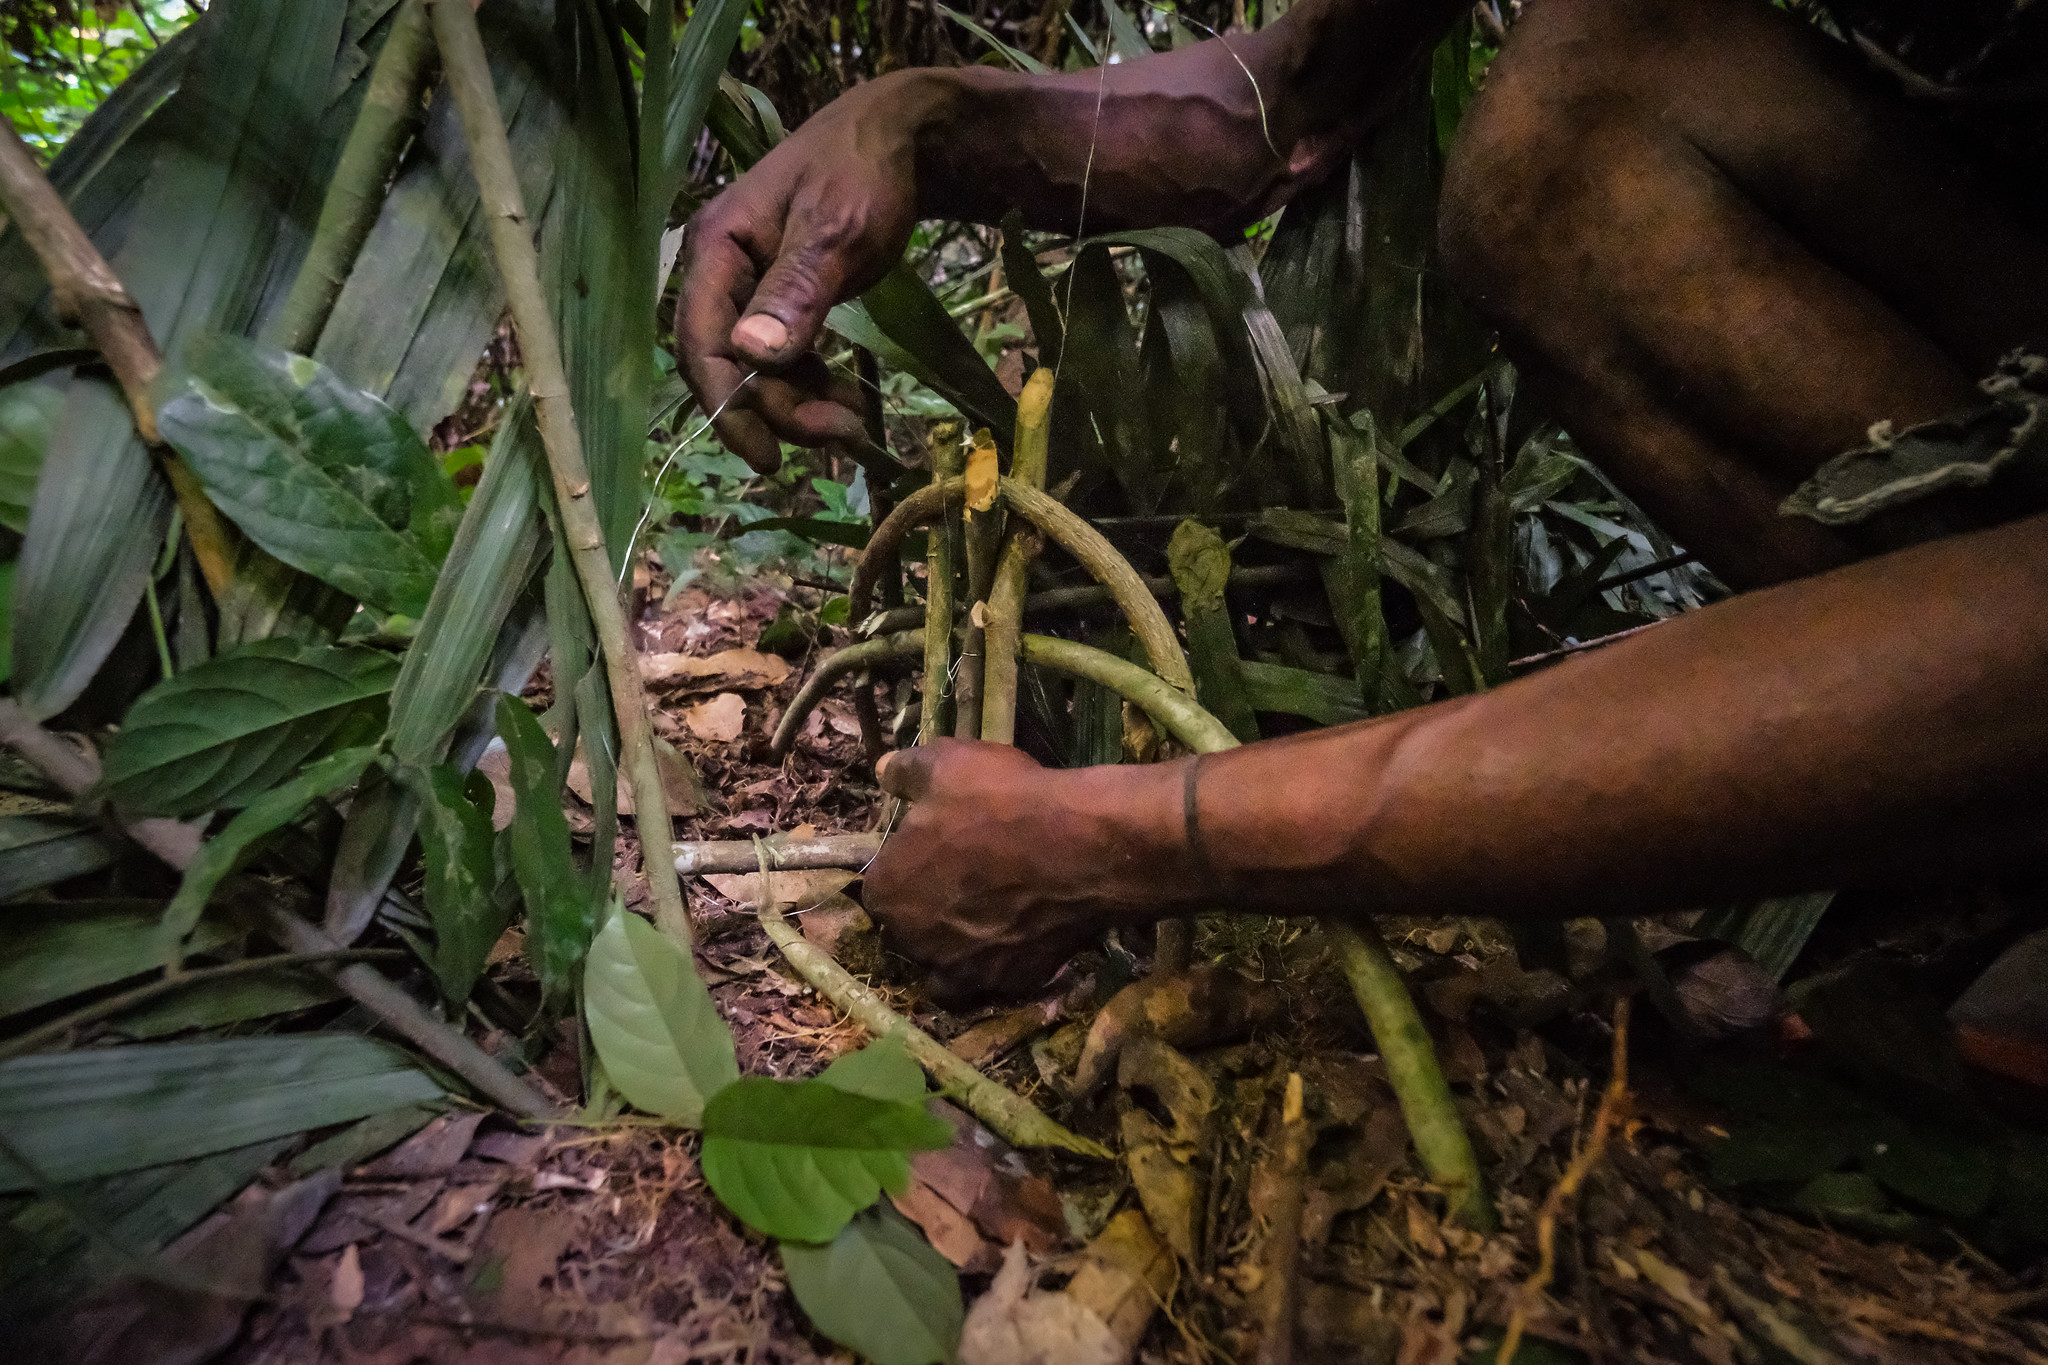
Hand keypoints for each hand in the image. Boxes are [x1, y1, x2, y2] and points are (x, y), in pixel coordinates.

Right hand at [676, 72, 935, 471]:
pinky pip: (780, 358)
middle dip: (776, 409)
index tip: (769, 457)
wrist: (900, 139)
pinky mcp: (779, 300)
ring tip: (850, 421)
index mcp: (715, 249)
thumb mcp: (836, 232)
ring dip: (796, 404)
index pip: (701, 343)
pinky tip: (844, 400)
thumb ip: (795, 293)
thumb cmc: (864, 174)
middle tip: (840, 434)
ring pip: (756, 370)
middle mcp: (720, 272)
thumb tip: (751, 355)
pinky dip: (807, 385)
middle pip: (727, 365)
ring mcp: (748, 287)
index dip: (728, 405)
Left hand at [864, 741, 1193, 1002]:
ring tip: (986, 923)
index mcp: (887, 893)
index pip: (881, 888)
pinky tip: (1019, 939)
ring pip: (945, 970)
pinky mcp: (1009, 985)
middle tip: (967, 883)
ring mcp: (962, 970)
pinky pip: (993, 984)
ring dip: (957, 952)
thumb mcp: (948, 766)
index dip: (908, 869)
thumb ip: (906, 772)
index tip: (934, 852)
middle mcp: (913, 942)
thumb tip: (882, 771)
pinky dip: (999, 967)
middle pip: (911, 932)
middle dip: (930, 913)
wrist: (1081, 846)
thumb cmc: (1003, 802)